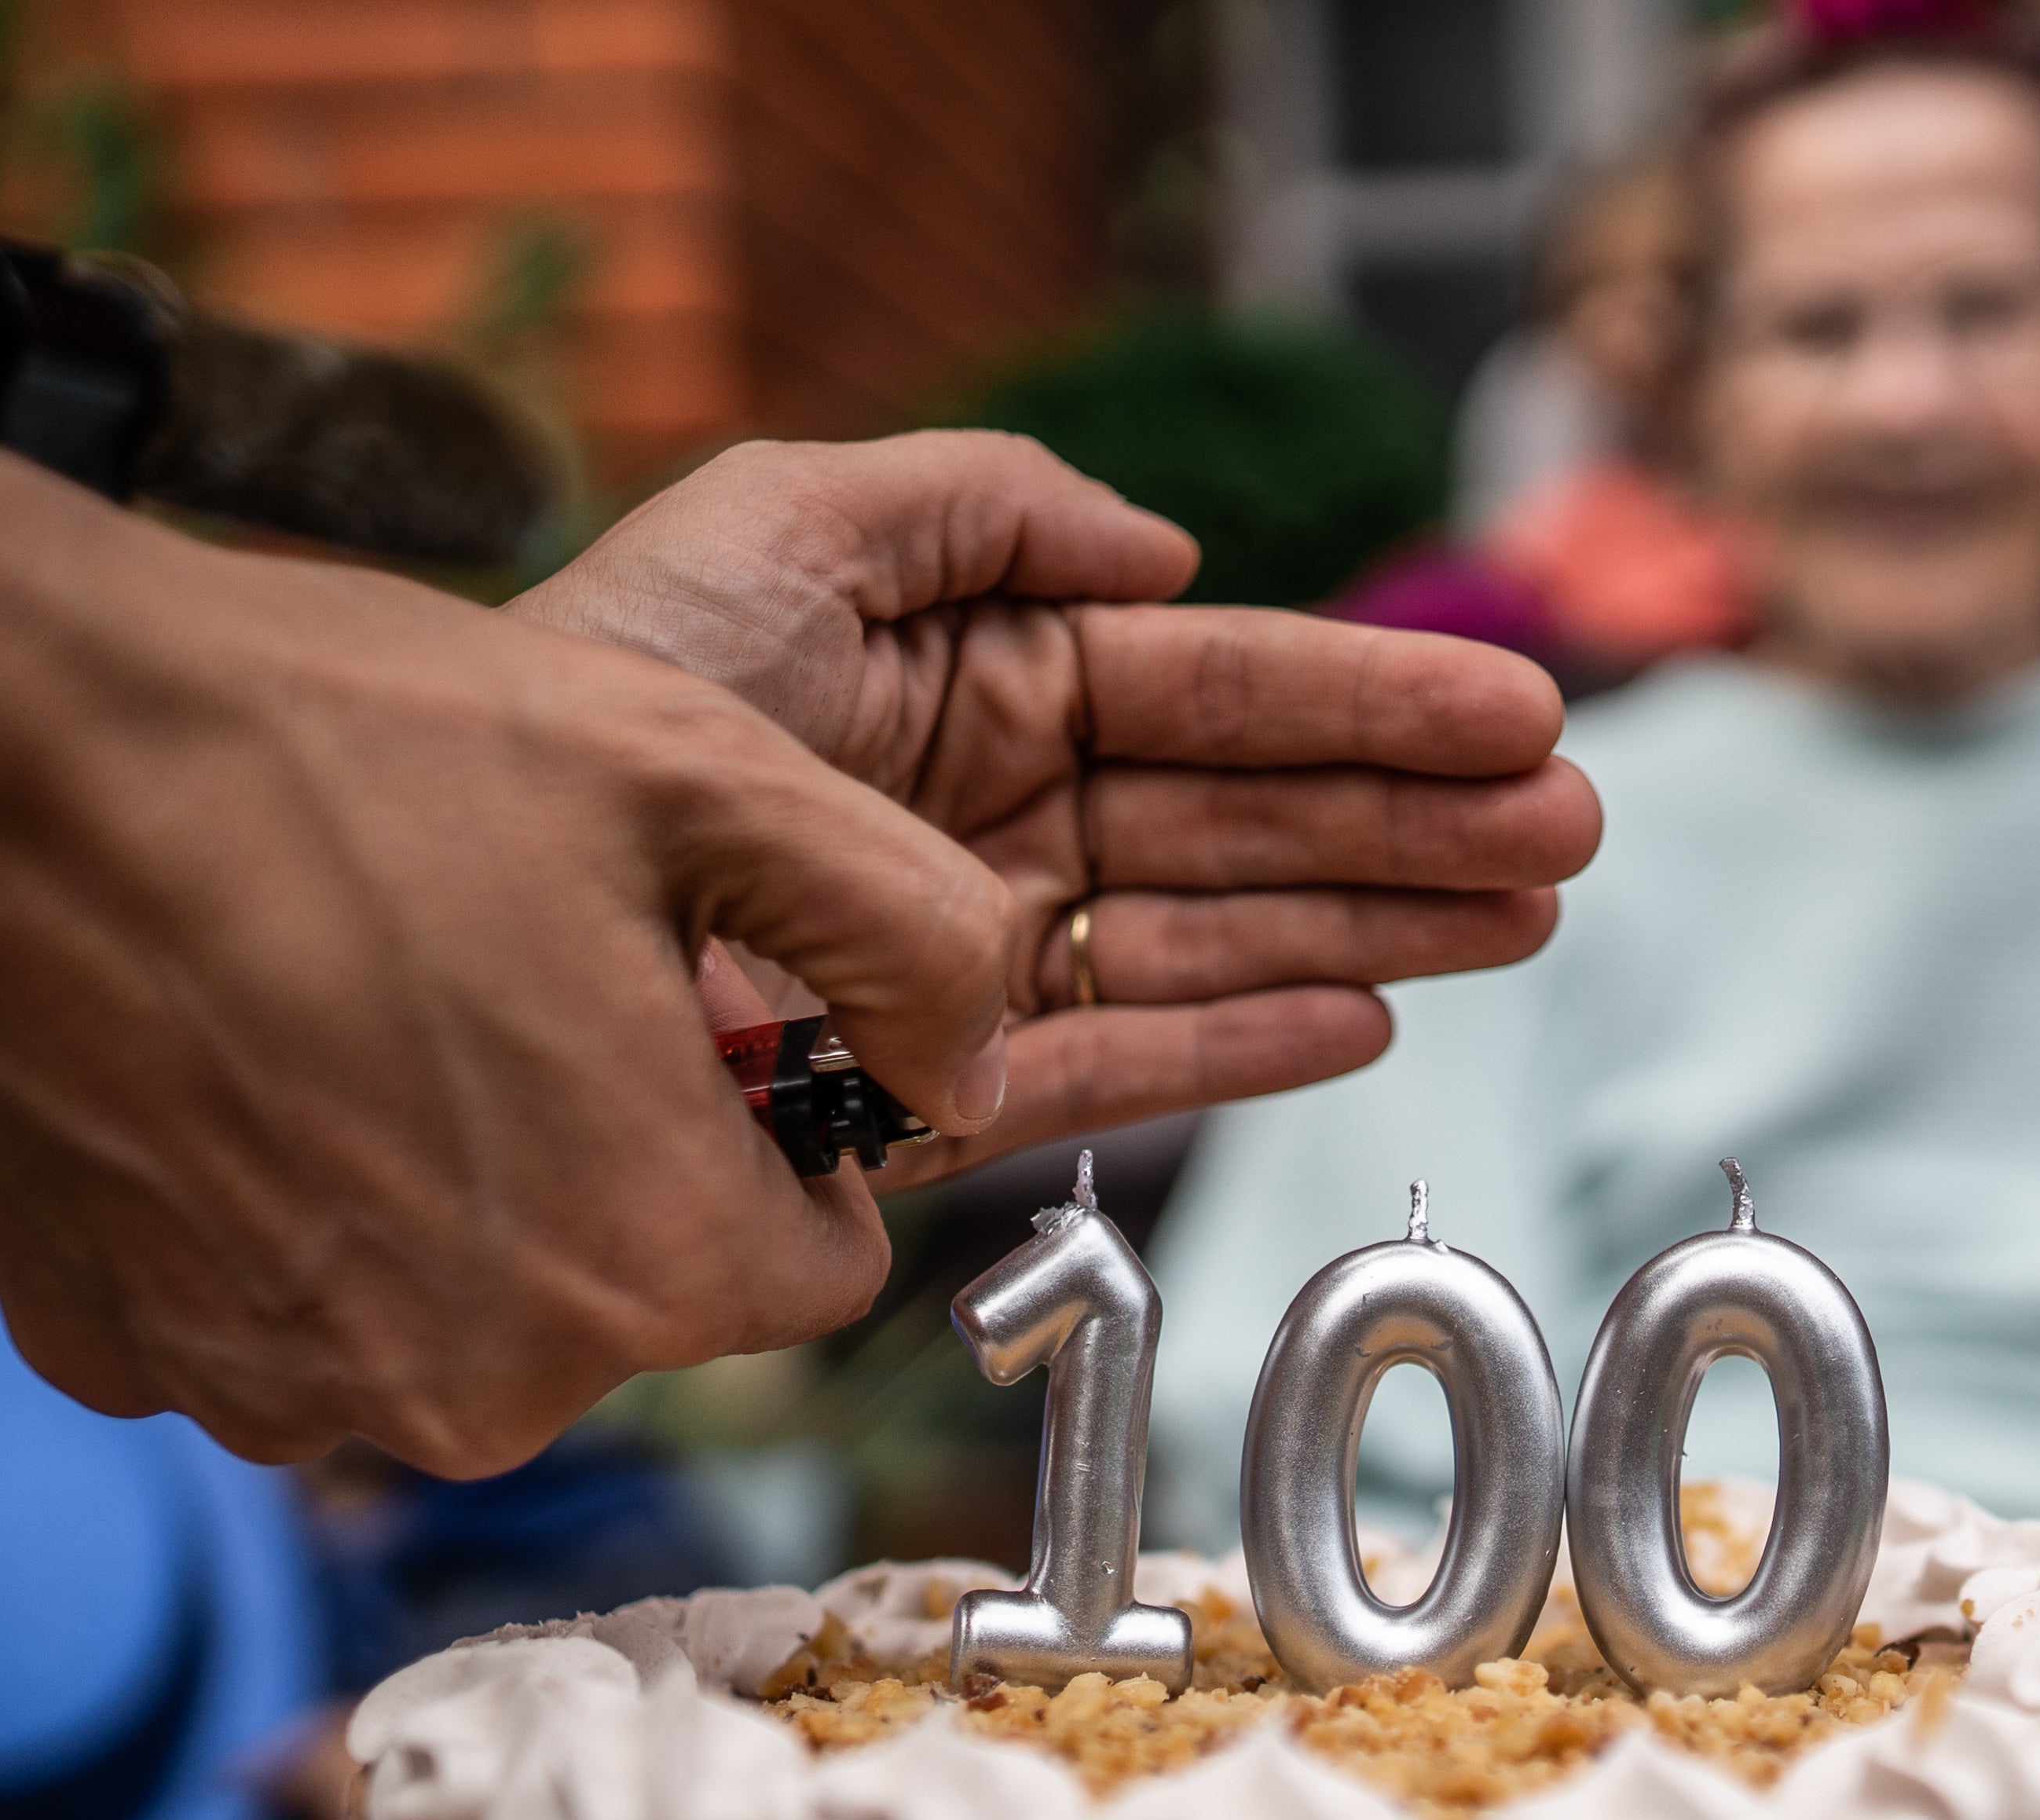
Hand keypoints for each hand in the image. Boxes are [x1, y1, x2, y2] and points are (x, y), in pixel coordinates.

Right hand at [0, 407, 1025, 1472]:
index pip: (816, 1258)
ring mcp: (296, 1394)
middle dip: (612, 1157)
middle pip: (639, 1293)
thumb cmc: (330, 753)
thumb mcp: (711, 777)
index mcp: (656, 1262)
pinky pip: (287, 1311)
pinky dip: (285, 1211)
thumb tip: (987, 1059)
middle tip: (496, 977)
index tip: (677, 1011)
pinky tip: (234, 1063)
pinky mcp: (145, 1370)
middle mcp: (487, 1383)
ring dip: (449, 1188)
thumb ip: (915, 933)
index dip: (768, 1125)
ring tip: (355, 1003)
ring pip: (464, 1312)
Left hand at [515, 433, 1595, 1172]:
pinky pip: (1116, 1067)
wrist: (470, 882)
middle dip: (1415, 824)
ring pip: (1218, 942)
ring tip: (1523, 919)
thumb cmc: (607, 686)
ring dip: (1379, 929)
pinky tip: (1366, 1016)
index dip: (1367, 701)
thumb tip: (1164, 554)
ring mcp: (971, 960)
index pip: (1213, 694)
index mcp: (979, 684)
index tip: (1509, 712)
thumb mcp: (787, 523)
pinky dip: (1239, 1047)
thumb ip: (984, 509)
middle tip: (1569, 829)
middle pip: (1249, 825)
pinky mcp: (932, 1090)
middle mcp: (996, 822)